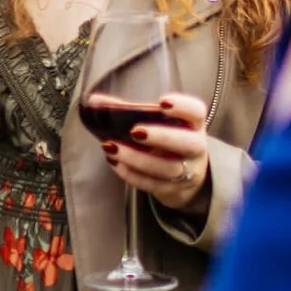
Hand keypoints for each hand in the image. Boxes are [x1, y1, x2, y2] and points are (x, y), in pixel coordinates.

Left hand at [100, 91, 210, 213]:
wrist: (183, 173)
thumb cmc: (165, 139)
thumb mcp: (156, 123)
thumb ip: (128, 110)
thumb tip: (94, 102)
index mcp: (192, 124)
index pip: (196, 112)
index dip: (182, 106)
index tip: (161, 103)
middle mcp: (195, 147)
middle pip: (187, 143)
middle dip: (162, 137)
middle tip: (135, 131)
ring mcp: (186, 171)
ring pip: (168, 168)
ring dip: (137, 159)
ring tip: (112, 148)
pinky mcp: (172, 189)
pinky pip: (153, 184)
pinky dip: (131, 174)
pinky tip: (115, 162)